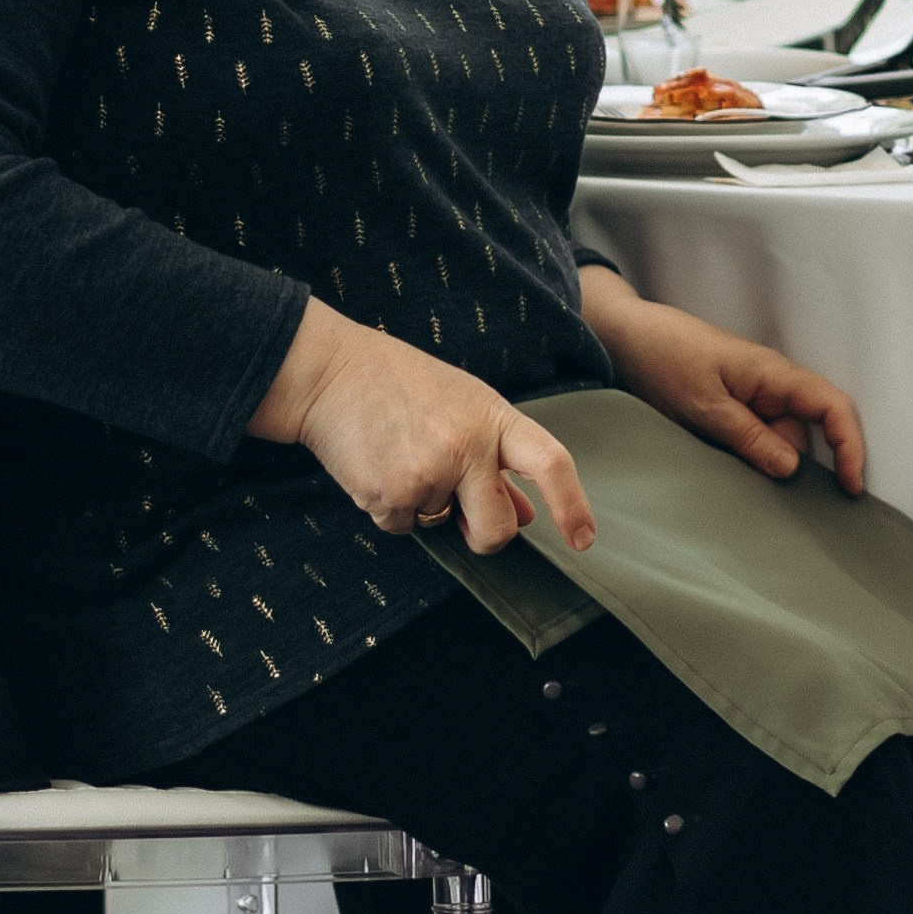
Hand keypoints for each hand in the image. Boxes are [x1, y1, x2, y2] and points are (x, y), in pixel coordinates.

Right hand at [250, 298, 596, 556]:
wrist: (328, 372)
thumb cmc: (398, 383)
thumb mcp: (461, 405)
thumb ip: (497, 458)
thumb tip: (525, 514)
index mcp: (493, 417)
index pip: (551, 463)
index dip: (573, 505)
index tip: (584, 540)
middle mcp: (467, 446)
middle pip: (499, 528)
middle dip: (483, 534)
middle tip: (463, 518)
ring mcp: (429, 471)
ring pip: (440, 524)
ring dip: (422, 504)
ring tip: (398, 454)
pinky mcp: (389, 494)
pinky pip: (401, 526)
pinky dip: (388, 507)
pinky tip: (375, 466)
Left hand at [579, 268, 865, 493]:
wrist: (623, 335)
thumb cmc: (662, 356)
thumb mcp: (703, 404)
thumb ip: (748, 436)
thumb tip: (793, 469)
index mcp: (773, 374)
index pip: (832, 406)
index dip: (850, 446)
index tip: (851, 487)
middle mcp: (770, 386)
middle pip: (805, 436)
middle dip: (798, 472)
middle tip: (776, 507)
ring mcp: (751, 399)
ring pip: (777, 444)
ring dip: (764, 469)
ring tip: (735, 486)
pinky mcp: (731, 410)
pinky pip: (753, 441)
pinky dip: (747, 462)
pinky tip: (726, 476)